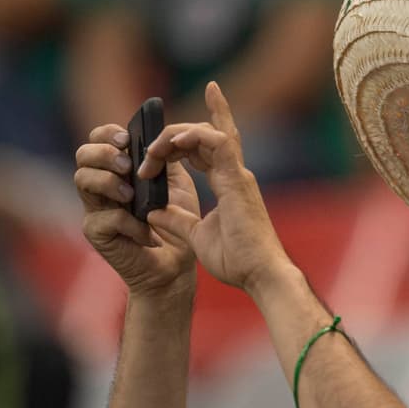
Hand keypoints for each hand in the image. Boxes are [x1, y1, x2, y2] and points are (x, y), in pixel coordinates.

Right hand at [75, 123, 200, 294]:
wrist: (176, 263)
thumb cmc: (174, 220)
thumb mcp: (175, 182)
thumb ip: (164, 157)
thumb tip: (159, 135)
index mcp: (117, 168)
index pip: (98, 138)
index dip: (107, 134)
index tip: (126, 139)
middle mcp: (100, 184)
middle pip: (82, 154)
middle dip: (103, 154)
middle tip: (126, 166)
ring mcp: (95, 208)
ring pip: (82, 180)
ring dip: (108, 182)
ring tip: (131, 195)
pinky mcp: (96, 233)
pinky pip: (104, 218)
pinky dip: (129, 223)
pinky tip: (148, 232)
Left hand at [139, 83, 292, 294]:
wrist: (259, 274)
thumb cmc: (237, 260)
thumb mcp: (196, 236)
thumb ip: (177, 220)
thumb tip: (153, 212)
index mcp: (228, 184)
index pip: (206, 148)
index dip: (179, 143)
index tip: (151, 157)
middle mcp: (235, 174)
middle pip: (206, 134)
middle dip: (174, 133)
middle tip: (148, 148)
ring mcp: (238, 175)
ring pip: (209, 133)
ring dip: (178, 133)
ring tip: (154, 148)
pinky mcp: (238, 180)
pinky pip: (217, 143)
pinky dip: (194, 136)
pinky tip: (173, 141)